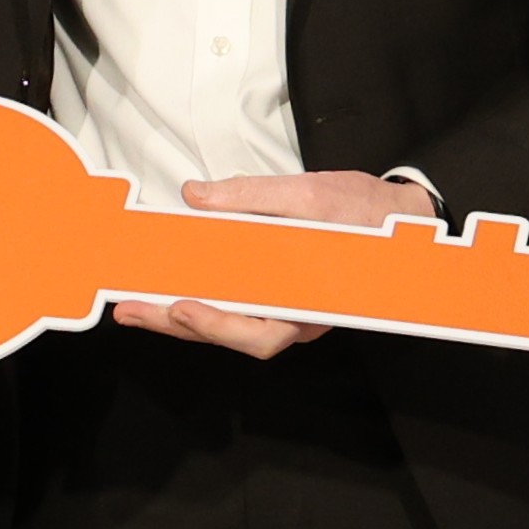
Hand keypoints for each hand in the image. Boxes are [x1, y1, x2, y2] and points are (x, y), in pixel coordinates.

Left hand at [105, 170, 422, 359]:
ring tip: (133, 305)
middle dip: (175, 325)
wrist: (399, 218)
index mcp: (311, 304)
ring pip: (226, 324)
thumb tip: (195, 196)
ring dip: (178, 316)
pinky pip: (233, 305)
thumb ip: (253, 196)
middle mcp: (295, 317)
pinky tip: (167, 289)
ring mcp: (284, 309)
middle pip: (229, 334)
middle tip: (128, 311)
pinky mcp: (275, 294)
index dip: (217, 326)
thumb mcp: (313, 194)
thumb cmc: (365, 211)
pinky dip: (199, 299)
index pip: (258, 332)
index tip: (180, 308)